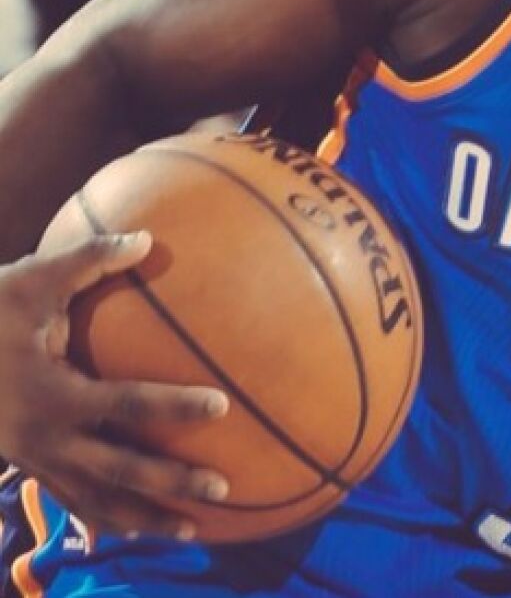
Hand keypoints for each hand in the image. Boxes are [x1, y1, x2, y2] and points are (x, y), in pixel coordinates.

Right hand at [0, 232, 229, 538]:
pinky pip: (72, 500)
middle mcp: (45, 437)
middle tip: (222, 486)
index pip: (124, 403)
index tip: (221, 405)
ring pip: (95, 500)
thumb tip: (146, 240)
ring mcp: (35, 459)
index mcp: (51, 394)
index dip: (172, 405)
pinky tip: (136, 530)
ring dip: (144, 517)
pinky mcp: (28, 466)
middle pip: (118, 470)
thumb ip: (87, 261)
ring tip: (194, 531)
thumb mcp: (28, 282)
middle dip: (169, 483)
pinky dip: (106, 517)